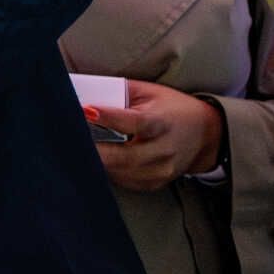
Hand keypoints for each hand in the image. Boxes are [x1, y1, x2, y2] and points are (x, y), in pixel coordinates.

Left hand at [89, 79, 225, 189]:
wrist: (205, 135)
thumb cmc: (171, 109)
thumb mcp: (150, 92)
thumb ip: (119, 91)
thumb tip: (82, 90)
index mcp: (162, 123)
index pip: (135, 122)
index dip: (110, 117)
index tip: (86, 110)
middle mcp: (164, 151)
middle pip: (124, 156)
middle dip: (93, 149)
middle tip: (68, 138)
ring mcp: (161, 171)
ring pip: (120, 172)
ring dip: (97, 161)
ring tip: (77, 147)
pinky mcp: (155, 183)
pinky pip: (124, 181)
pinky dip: (108, 170)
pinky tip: (96, 158)